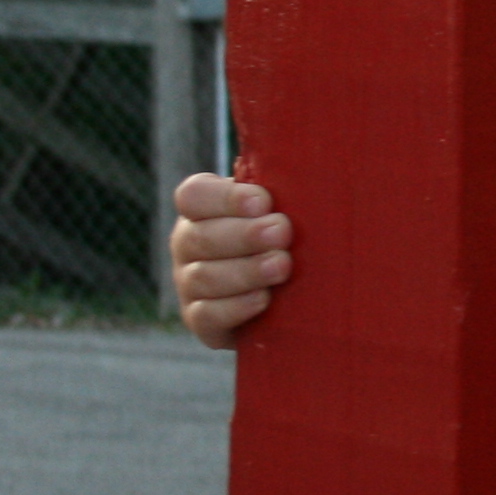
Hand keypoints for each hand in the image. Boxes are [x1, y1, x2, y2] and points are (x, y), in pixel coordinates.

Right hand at [171, 172, 290, 346]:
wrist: (283, 297)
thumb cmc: (284, 238)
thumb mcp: (280, 210)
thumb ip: (282, 194)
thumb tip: (308, 173)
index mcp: (201, 208)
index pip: (194, 194)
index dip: (226, 198)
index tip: (264, 202)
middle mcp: (187, 243)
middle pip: (200, 236)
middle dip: (244, 235)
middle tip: (282, 233)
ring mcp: (188, 283)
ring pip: (204, 277)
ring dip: (245, 271)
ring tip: (281, 266)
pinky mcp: (199, 320)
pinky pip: (206, 315)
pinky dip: (235, 307)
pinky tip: (263, 299)